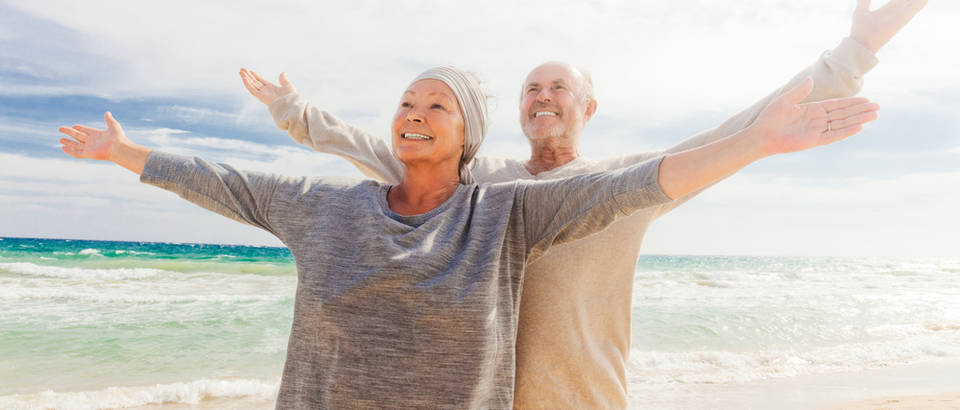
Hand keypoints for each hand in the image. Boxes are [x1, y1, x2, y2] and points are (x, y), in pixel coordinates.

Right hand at [58, 112, 130, 160]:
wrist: (119, 148)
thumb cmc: (118, 137)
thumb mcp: (113, 126)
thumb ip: (109, 120)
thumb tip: (107, 113)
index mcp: (97, 135)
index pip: (85, 131)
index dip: (79, 128)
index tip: (74, 126)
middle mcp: (92, 142)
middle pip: (78, 136)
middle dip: (69, 133)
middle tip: (61, 129)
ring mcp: (90, 148)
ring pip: (76, 145)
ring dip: (68, 142)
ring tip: (60, 140)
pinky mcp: (88, 154)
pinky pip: (77, 153)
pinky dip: (70, 151)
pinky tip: (63, 148)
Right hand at [240, 68, 296, 104]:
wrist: (291, 104)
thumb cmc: (291, 97)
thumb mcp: (287, 85)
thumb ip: (283, 79)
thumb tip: (284, 73)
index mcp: (271, 88)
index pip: (261, 81)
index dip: (255, 76)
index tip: (250, 71)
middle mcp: (266, 91)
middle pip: (254, 82)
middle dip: (248, 76)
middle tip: (241, 69)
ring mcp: (263, 94)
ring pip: (252, 85)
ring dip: (245, 78)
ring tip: (240, 71)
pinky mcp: (261, 97)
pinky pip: (252, 90)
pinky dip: (247, 84)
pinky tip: (243, 78)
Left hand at [752, 78, 879, 154]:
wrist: (761, 135)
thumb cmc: (770, 117)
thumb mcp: (786, 100)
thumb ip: (800, 91)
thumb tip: (812, 79)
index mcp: (812, 110)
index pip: (837, 105)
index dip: (851, 103)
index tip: (867, 100)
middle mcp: (817, 120)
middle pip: (843, 114)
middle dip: (860, 110)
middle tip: (877, 107)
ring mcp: (816, 131)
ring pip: (841, 124)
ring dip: (857, 120)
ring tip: (873, 115)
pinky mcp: (813, 141)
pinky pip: (833, 136)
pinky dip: (845, 132)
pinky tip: (858, 127)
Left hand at [850, 0, 926, 52]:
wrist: (861, 43)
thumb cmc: (860, 30)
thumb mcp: (861, 10)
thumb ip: (864, 1)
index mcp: (887, 10)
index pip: (899, 0)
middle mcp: (895, 13)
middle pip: (907, 2)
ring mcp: (900, 16)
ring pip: (913, 4)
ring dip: (918, 1)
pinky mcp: (902, 19)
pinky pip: (914, 9)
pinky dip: (919, 4)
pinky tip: (925, 0)